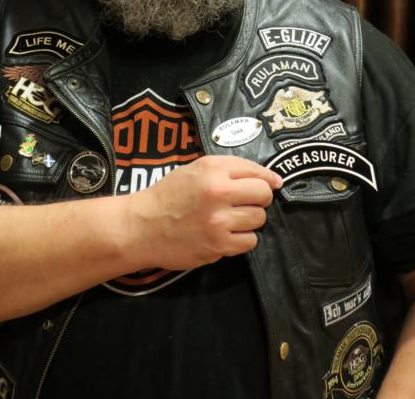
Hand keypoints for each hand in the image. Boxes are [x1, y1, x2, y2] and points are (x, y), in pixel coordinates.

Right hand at [129, 154, 281, 270]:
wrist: (141, 226)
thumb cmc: (168, 194)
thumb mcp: (195, 169)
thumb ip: (230, 169)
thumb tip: (271, 180)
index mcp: (213, 170)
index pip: (257, 172)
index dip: (268, 179)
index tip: (273, 184)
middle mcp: (218, 193)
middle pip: (263, 196)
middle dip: (259, 200)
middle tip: (244, 203)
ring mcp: (218, 221)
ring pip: (259, 220)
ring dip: (249, 220)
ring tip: (230, 219)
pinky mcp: (217, 246)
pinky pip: (249, 242)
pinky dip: (241, 239)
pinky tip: (225, 234)